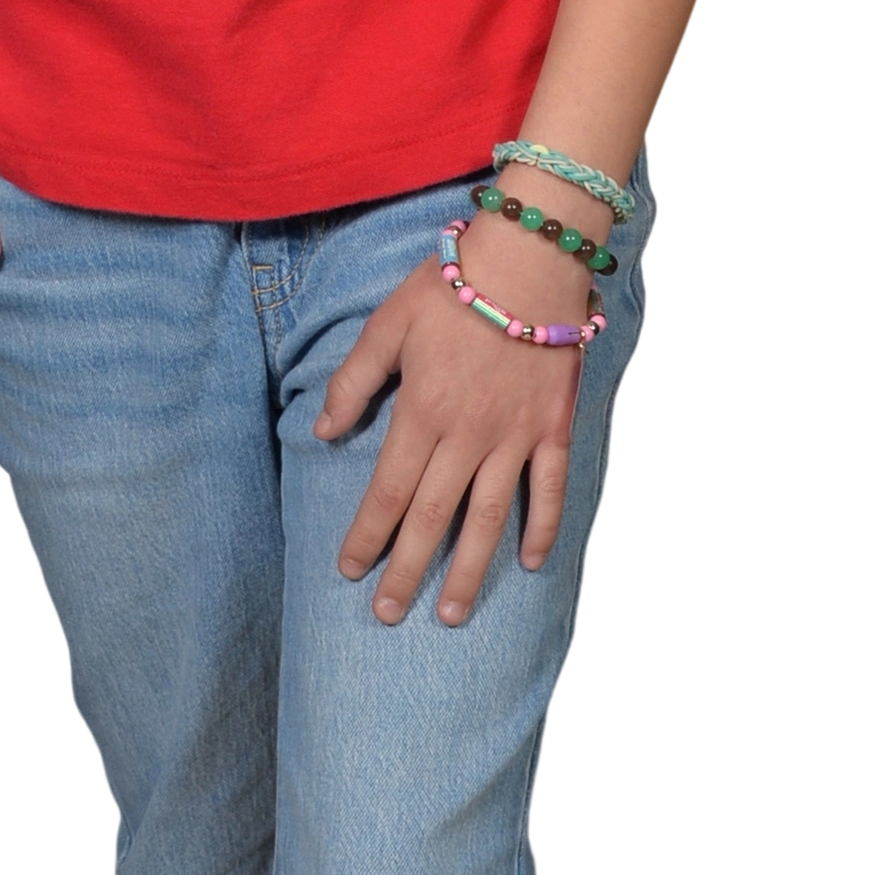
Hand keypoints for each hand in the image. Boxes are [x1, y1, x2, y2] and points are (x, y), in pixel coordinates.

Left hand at [314, 207, 601, 627]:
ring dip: (467, 571)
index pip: (387, 492)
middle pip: (431, 519)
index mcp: (422, 413)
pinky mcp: (552, 428)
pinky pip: (547, 489)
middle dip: (407, 571)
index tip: (349, 571)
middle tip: (389, 615)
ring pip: (488, 518)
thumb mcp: (388, 323)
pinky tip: (527, 563)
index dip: (366, 536)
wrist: (529, 259)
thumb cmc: (454, 286)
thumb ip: (354, 380)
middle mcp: (468, 436)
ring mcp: (515, 437)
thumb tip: (323, 431)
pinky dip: (540, 529)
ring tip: (449, 613)